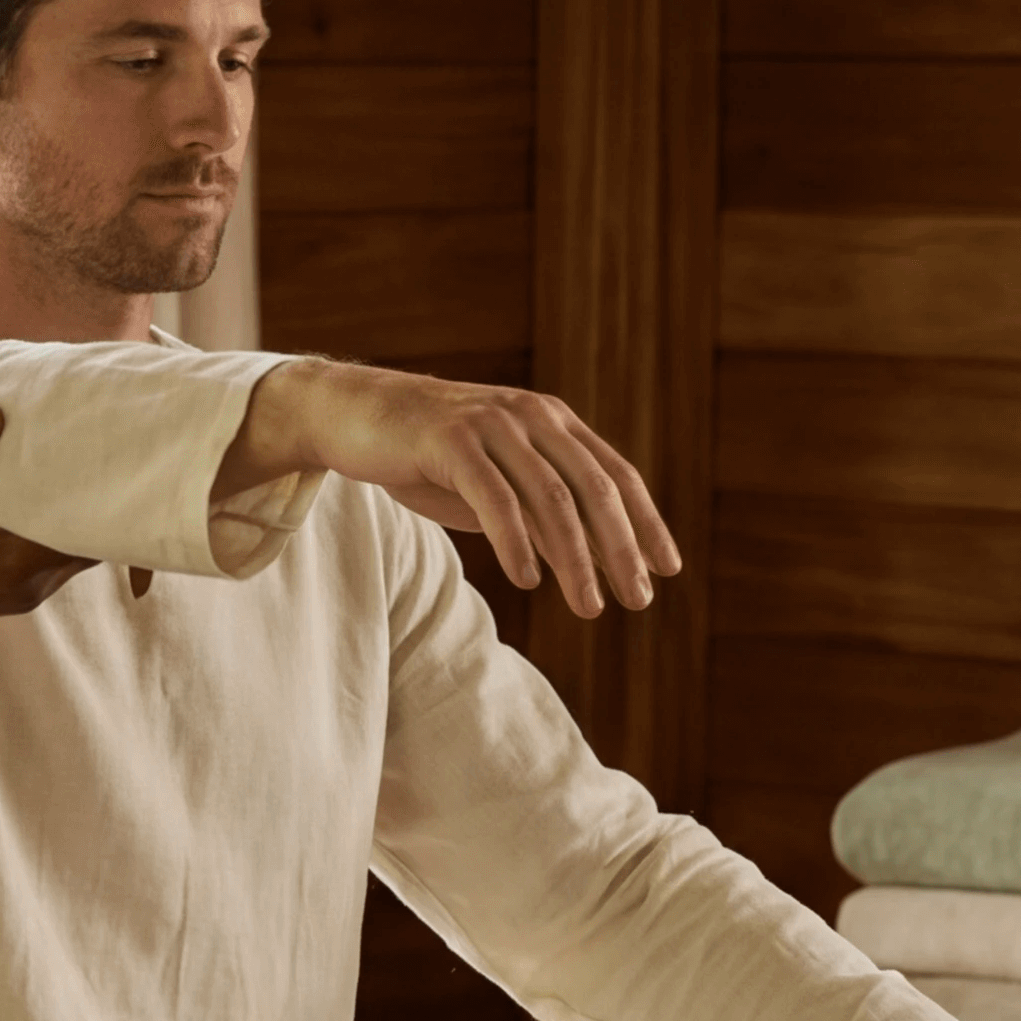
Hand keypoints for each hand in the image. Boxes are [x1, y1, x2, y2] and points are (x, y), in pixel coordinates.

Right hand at [0, 406, 92, 638]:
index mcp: (16, 563)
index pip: (87, 535)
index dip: (104, 502)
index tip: (107, 464)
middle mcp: (31, 586)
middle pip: (89, 546)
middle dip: (95, 507)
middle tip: (96, 460)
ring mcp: (23, 595)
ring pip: (72, 556)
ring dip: (73, 522)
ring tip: (73, 477)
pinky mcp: (12, 596)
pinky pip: (52, 564)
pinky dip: (55, 536)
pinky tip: (42, 505)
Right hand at [221, 361, 679, 619]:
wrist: (353, 413)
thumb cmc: (428, 455)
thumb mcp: (495, 484)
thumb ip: (538, 513)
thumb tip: (584, 564)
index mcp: (552, 422)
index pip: (615, 474)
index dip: (646, 523)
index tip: (666, 570)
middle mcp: (531, 416)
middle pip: (593, 488)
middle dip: (621, 549)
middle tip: (638, 600)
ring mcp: (492, 424)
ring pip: (551, 497)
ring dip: (575, 558)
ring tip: (590, 607)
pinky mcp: (451, 438)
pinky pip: (495, 498)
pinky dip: (517, 542)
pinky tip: (529, 580)